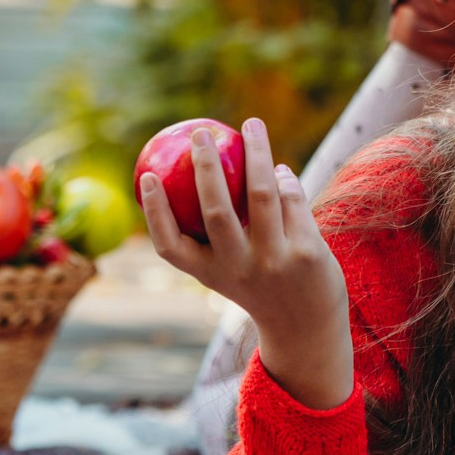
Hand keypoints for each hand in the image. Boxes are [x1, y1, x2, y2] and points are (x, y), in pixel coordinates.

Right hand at [139, 117, 351, 408]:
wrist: (306, 329)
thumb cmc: (257, 287)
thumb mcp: (228, 270)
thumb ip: (215, 233)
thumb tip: (201, 168)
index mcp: (209, 274)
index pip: (170, 245)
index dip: (154, 211)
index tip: (147, 176)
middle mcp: (238, 268)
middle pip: (215, 209)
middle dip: (204, 165)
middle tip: (200, 132)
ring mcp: (274, 261)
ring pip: (261, 193)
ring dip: (256, 151)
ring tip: (251, 125)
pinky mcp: (307, 252)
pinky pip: (291, 200)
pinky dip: (283, 179)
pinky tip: (278, 169)